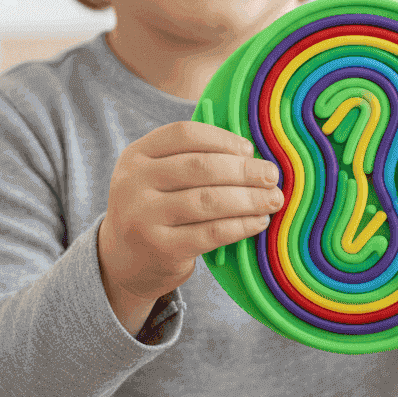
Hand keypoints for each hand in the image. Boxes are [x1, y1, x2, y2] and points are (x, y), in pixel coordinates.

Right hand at [99, 121, 283, 330]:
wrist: (124, 261)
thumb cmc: (156, 210)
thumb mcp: (158, 177)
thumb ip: (191, 159)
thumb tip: (251, 153)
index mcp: (136, 155)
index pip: (185, 134)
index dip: (223, 139)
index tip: (249, 150)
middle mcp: (134, 183)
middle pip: (200, 167)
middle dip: (244, 170)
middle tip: (272, 175)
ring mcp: (144, 217)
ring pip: (208, 200)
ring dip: (249, 199)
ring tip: (273, 199)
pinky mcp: (161, 249)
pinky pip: (211, 232)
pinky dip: (241, 225)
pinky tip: (258, 221)